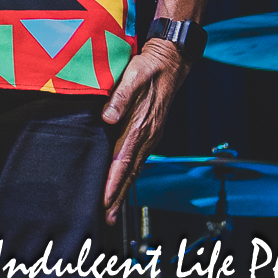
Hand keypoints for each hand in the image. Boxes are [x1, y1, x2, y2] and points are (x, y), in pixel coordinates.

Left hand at [102, 38, 189, 223]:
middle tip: (107, 217)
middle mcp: (148, 135)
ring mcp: (151, 135)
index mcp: (141, 125)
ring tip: (112, 208)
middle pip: (130, 171)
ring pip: (134, 168)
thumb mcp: (133, 75)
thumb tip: (107, 117)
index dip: (114, 182)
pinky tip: (124, 182)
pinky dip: (130, 174)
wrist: (171, 61)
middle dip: (118, 195)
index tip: (105, 200)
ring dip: (123, 189)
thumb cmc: (148, 67)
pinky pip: (138, 159)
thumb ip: (119, 97)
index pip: (124, 159)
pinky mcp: (151, 131)